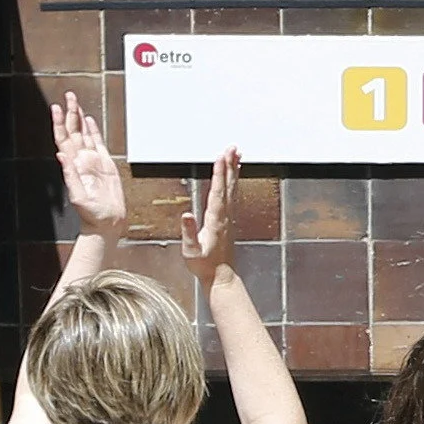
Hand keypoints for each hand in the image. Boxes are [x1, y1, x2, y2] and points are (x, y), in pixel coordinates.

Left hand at [51, 94, 133, 237]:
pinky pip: (97, 142)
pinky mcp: (105, 164)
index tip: (56, 108)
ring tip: (76, 102)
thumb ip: (70, 175)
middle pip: (73, 131)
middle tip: (68, 96)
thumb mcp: (77, 196)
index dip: (60, 123)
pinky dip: (93, 130)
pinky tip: (89, 120)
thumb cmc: (91, 214)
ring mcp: (92, 161)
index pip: (63, 139)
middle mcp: (81, 160)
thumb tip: (61, 156)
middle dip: (71, 113)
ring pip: (84, 133)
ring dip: (80, 118)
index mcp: (73, 166)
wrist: (107, 222)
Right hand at [177, 147, 245, 283]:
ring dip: (234, 170)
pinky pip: (233, 195)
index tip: (220, 157)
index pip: (217, 192)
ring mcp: (229, 216)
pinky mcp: (229, 218)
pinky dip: (234, 181)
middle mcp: (225, 215)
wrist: (220, 274)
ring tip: (237, 154)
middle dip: (229, 165)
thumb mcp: (191, 251)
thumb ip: (189, 232)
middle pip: (228, 186)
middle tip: (232, 148)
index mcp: (215, 220)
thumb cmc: (204, 264)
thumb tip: (186, 215)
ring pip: (233, 188)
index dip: (219, 174)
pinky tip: (234, 175)